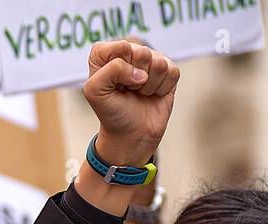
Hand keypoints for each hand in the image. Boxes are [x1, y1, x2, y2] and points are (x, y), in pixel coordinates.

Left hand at [84, 40, 179, 166]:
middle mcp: (128, 52)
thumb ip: (111, 70)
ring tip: (140, 93)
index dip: (120, 67)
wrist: (132, 134)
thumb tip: (142, 73)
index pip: (121, 46)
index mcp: (105, 54)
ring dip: (149, 85)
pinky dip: (163, 88)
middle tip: (129, 91)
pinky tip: (153, 94)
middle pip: (142, 52)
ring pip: (159, 62)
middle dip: (135, 78)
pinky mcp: (168, 69)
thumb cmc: (111, 112)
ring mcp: (150, 59)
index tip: (114, 85)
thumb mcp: (95, 91)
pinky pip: (172, 71)